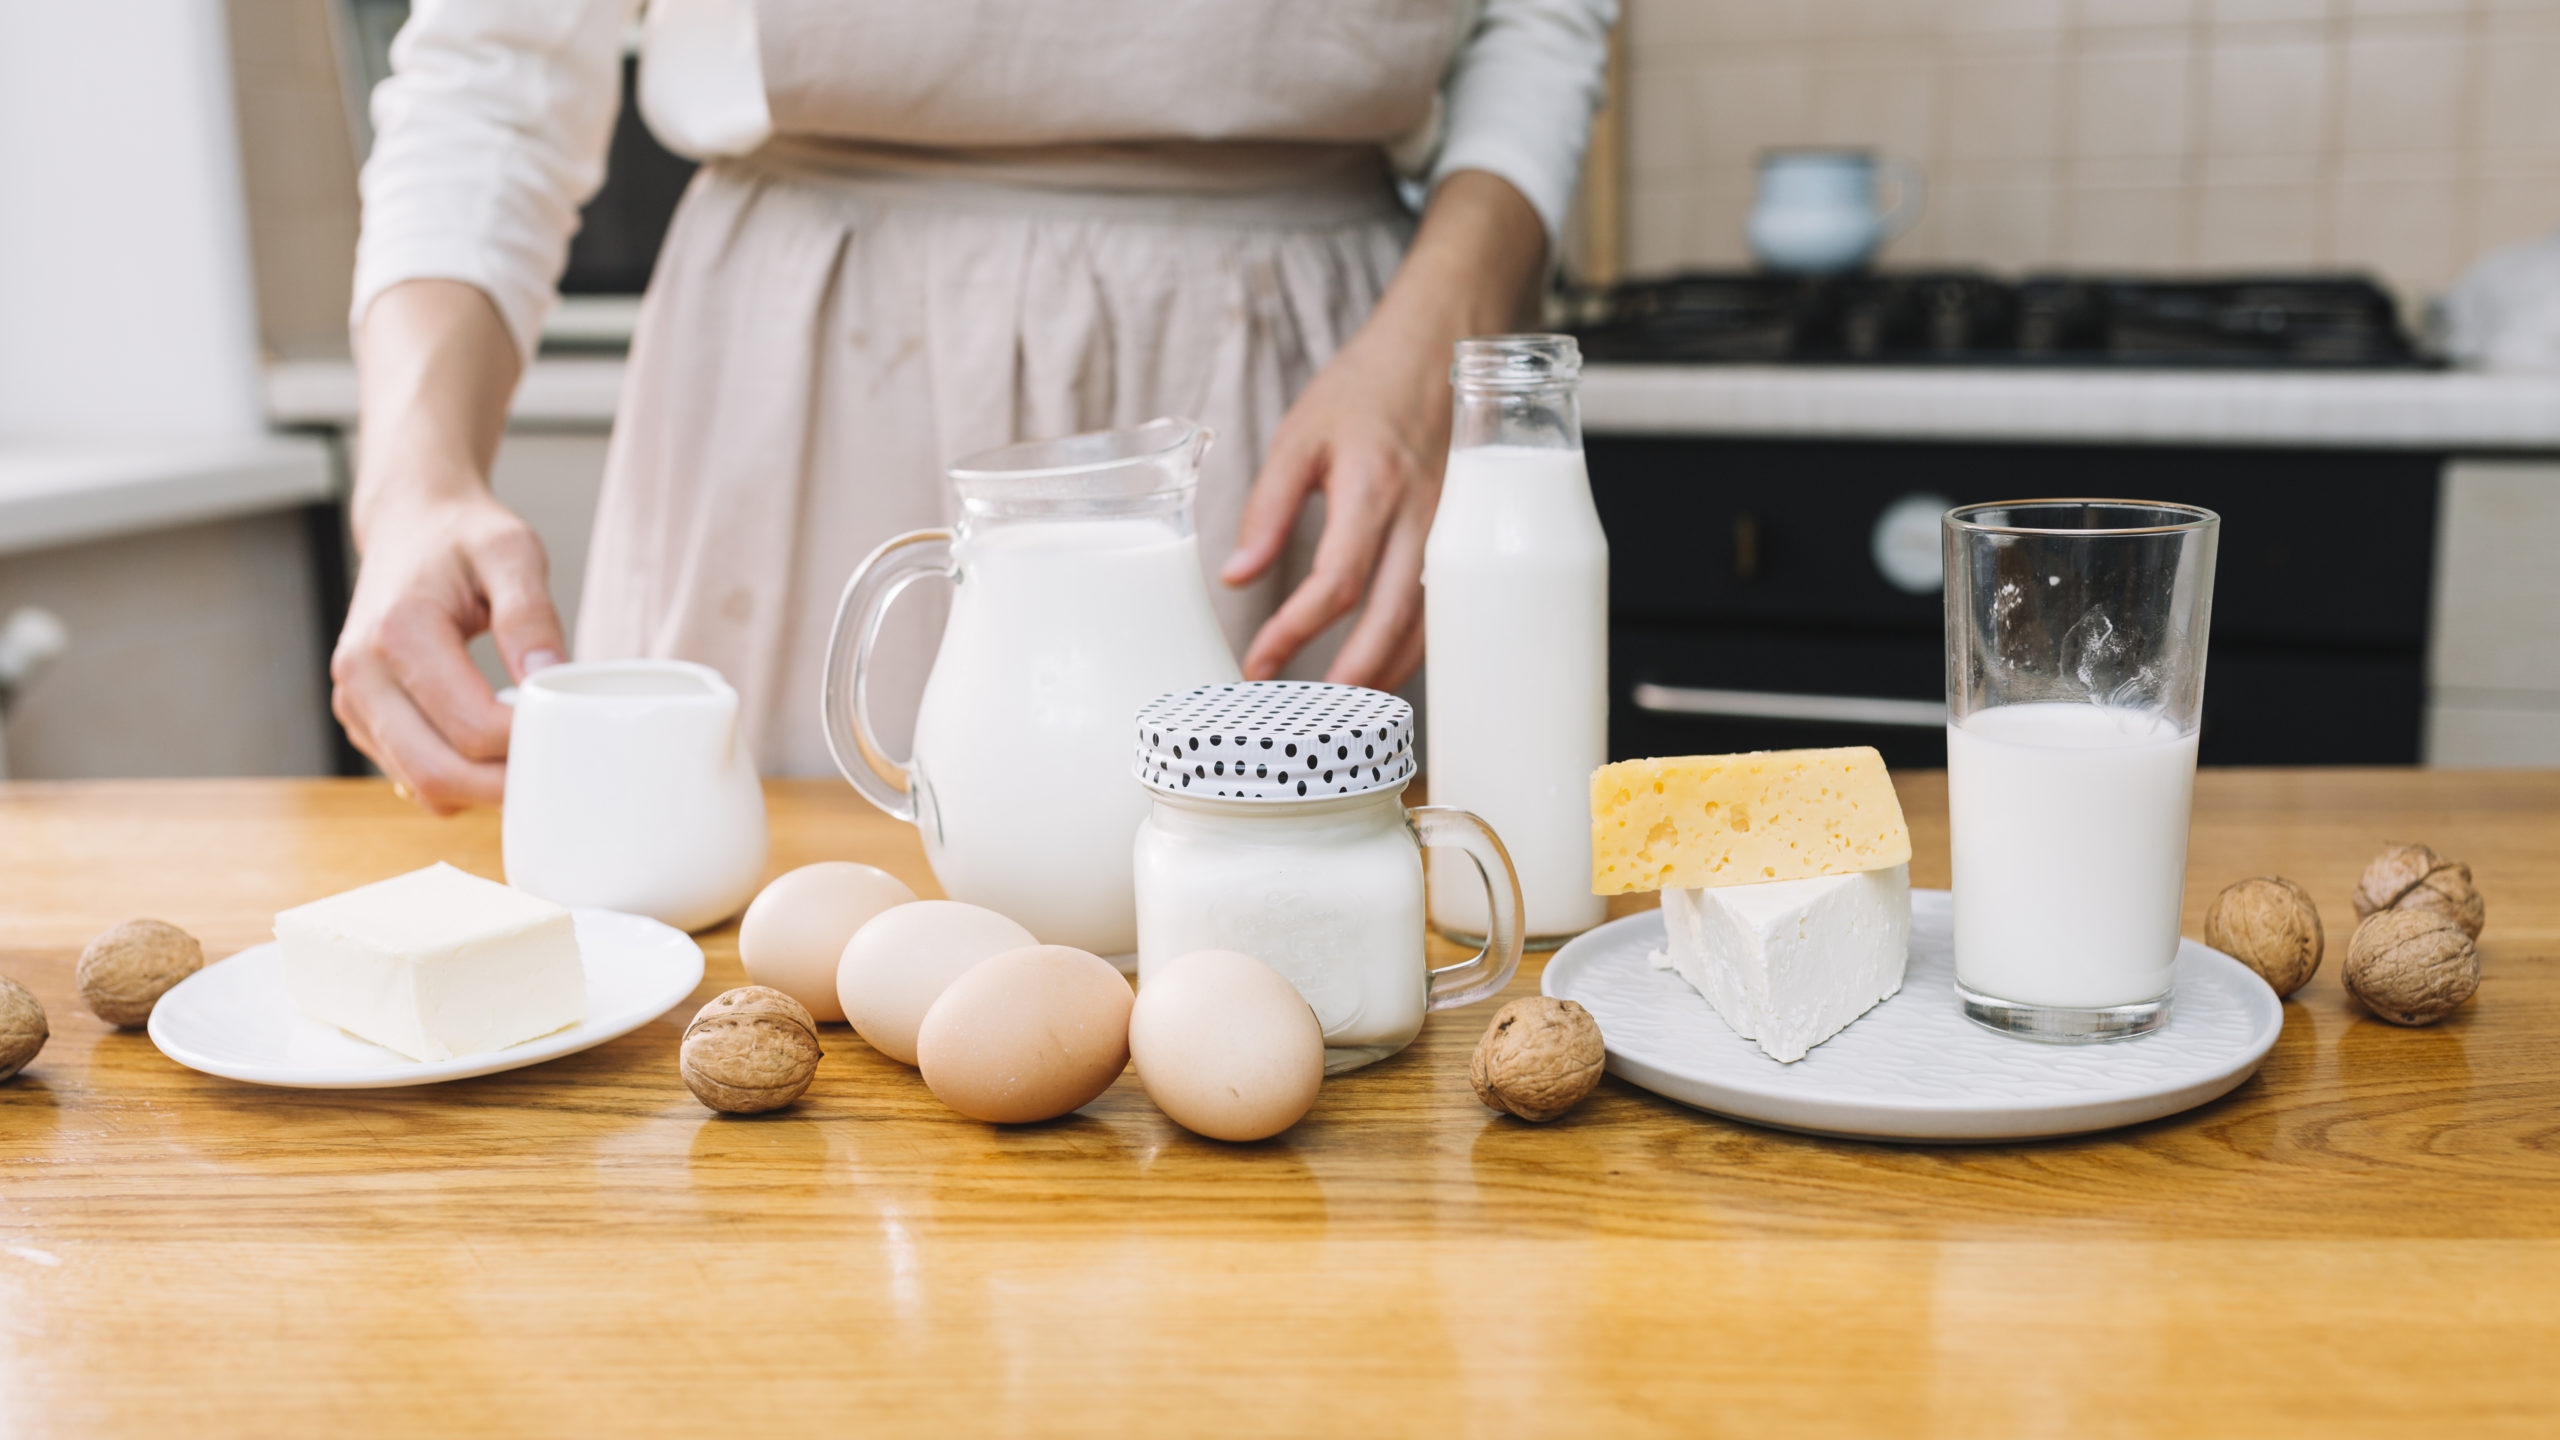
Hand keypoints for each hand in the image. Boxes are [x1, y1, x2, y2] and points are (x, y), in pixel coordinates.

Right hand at [331, 485, 562, 814]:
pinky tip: (492, 750)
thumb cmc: (463, 536)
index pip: (472, 727)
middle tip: (558, 762)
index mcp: (399, 632)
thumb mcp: (512, 551)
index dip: (528, 742)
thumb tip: (548, 679)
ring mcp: (354, 701)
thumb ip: (530, 614)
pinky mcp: (360, 718)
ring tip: (528, 751)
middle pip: (440, 774)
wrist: (409, 525)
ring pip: (423, 787)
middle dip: (506, 784)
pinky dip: (459, 781)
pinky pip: (413, 778)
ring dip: (483, 789)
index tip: (568, 726)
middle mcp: (362, 674)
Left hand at [1219, 326, 1443, 689]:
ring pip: (1427, 624)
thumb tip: (1236, 579)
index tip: (1258, 663)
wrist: (1444, 343)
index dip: (1294, 632)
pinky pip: (1445, 608)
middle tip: (1311, 717)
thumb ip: (1267, 509)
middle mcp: (1421, 516)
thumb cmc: (1367, 386)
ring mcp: (1453, 531)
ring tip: (1346, 712)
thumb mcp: (1300, 437)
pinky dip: (1417, 648)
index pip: (1335, 584)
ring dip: (1388, 673)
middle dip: (1351, 677)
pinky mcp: (1468, 538)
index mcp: (1372, 488)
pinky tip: (1388, 670)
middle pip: (1390, 619)